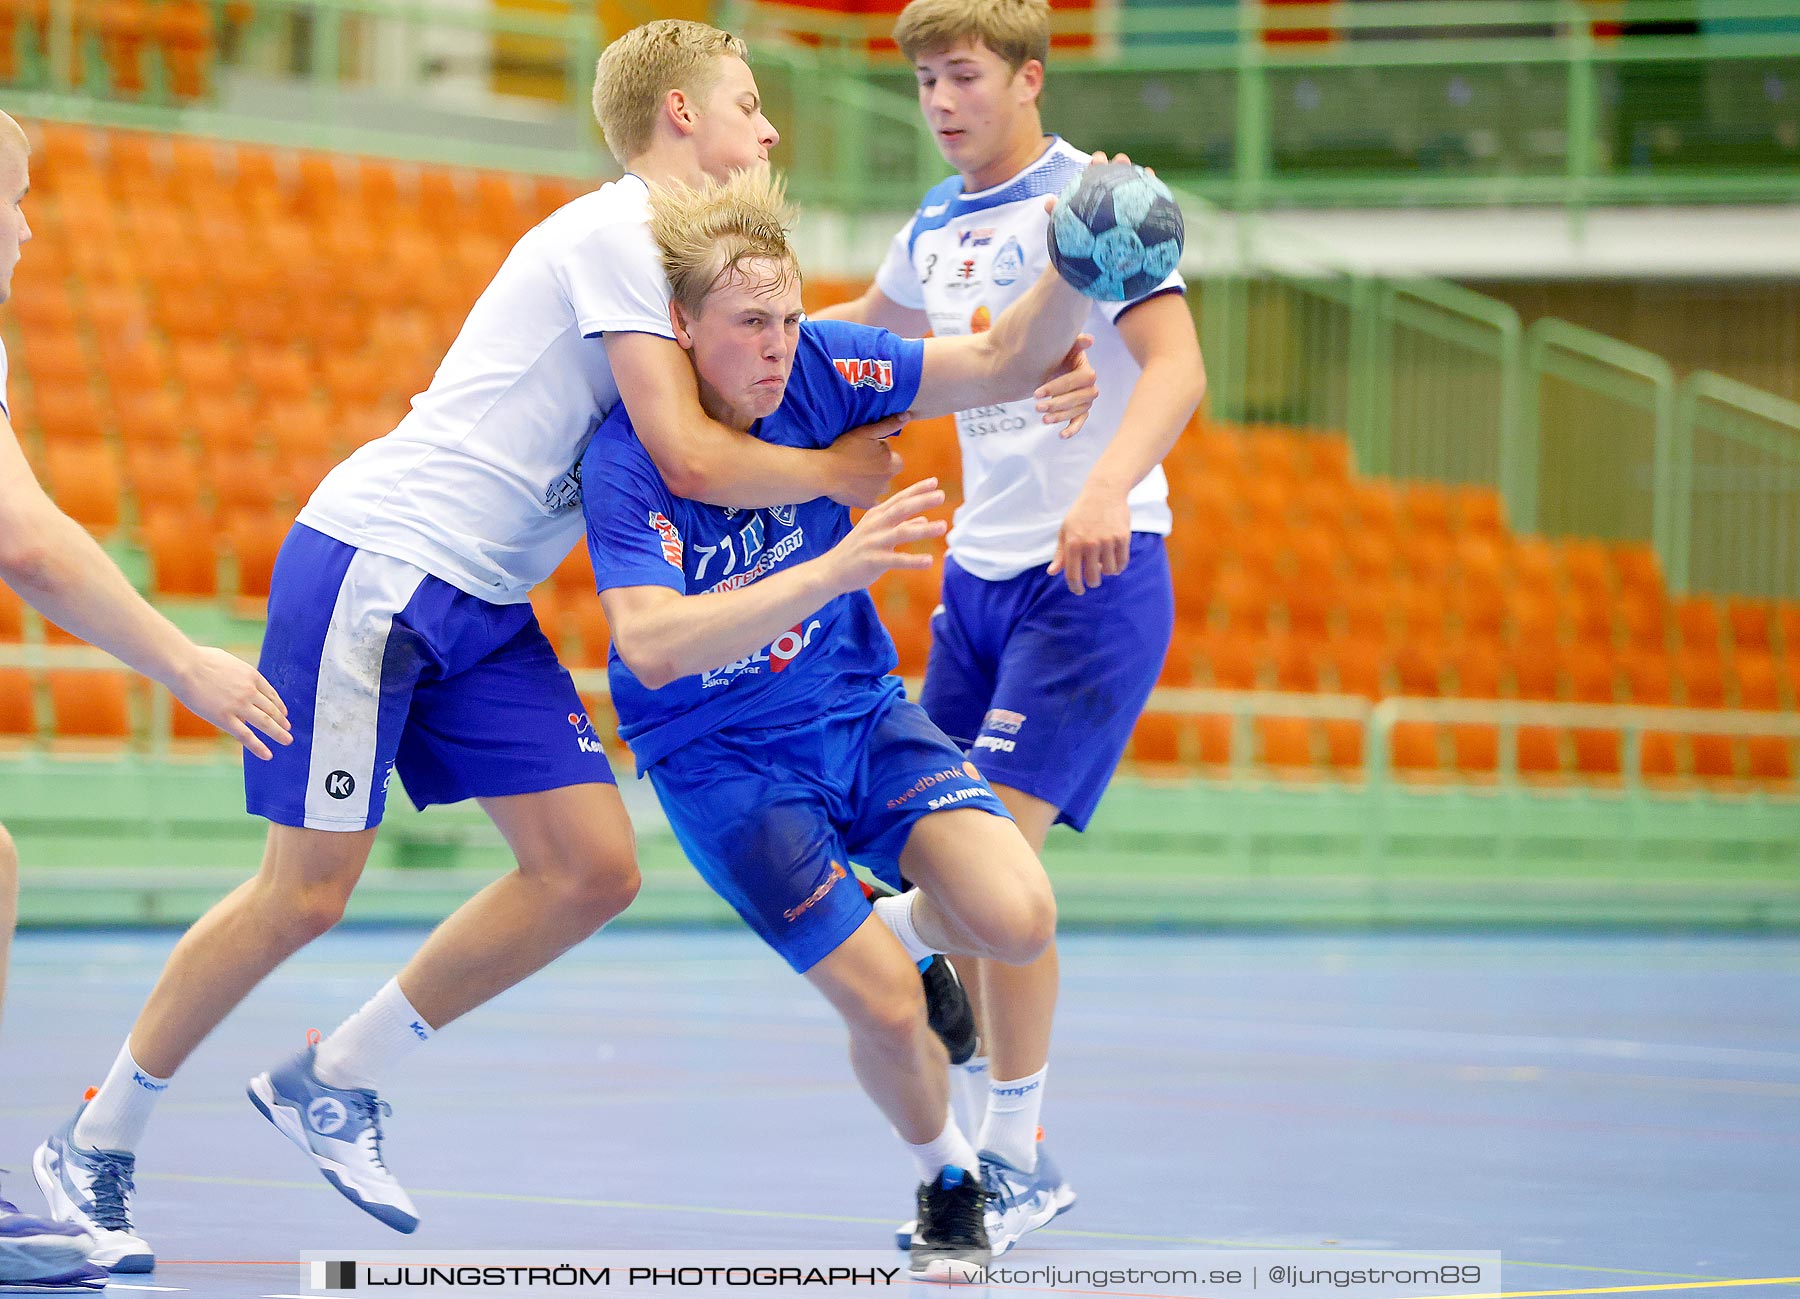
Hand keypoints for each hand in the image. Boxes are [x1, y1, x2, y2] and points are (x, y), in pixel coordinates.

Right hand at [173, 645, 291, 758]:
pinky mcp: (224, 718)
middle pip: (271, 709)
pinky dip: (258, 747)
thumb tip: (238, 680)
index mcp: (252, 676)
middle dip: (282, 721)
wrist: (184, 665)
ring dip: (278, 733)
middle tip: (288, 729)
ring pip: (265, 723)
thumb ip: (237, 674)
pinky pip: (246, 735)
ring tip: (287, 740)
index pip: (271, 694)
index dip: (279, 705)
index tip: (284, 713)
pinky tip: (267, 755)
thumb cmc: (200, 660)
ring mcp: (239, 705)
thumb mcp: (229, 662)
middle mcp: (250, 691)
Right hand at [824, 411, 906, 508]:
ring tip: (854, 475)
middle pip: (886, 473)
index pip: (892, 458)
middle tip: (858, 464)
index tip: (866, 453)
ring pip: (878, 486)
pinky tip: (852, 487)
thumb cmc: (844, 449)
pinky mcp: (868, 504)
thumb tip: (907, 416)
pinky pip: (870, 499)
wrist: (825, 472)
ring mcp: (879, 493)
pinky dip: (864, 495)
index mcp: (893, 462)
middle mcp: (890, 479)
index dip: (879, 454)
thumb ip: (889, 425)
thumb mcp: (866, 432)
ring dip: (871, 482)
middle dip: (877, 469)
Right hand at [828, 477, 946, 593]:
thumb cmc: (856, 551)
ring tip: (943, 526)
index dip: (917, 489)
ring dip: (924, 529)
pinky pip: (896, 560)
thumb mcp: (877, 533)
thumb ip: (901, 525)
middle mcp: (875, 525)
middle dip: (922, 501)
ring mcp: (873, 542)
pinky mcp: (873, 561)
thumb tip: (923, 519)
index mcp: (876, 515)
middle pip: (901, 509)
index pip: (900, 499)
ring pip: (902, 532)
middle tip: (942, 495)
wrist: (830, 571)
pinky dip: (913, 560)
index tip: (935, 482)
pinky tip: (929, 561)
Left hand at [1035, 333, 1096, 438]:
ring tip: (1043, 419)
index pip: (1077, 380)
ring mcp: (1086, 401)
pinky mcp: (1081, 412)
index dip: (1057, 387)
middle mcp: (1090, 387)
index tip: (1036, 392)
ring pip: (1077, 411)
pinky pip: (1080, 422)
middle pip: (1078, 398)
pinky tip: (1061, 435)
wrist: (1054, 367)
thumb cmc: (1058, 356)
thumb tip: (1090, 339)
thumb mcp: (1064, 348)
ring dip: (1060, 416)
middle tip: (1037, 407)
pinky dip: (1072, 429)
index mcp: (1087, 371)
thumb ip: (1075, 343)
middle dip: (1057, 403)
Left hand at [1047, 484, 1130, 594]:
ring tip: (1104, 564)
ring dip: (1107, 572)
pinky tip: (1114, 562)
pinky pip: (1122, 562)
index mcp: (1073, 543)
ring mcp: (1107, 540)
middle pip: (1093, 577)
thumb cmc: (1081, 513)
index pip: (1073, 574)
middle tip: (1093, 580)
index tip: (1078, 591)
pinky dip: (1119, 566)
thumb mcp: (1066, 530)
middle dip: (1093, 582)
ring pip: (1110, 571)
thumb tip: (1052, 572)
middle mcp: (1090, 543)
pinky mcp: (1123, 537)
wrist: (1103, 492)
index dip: (1075, 587)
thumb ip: (1061, 553)